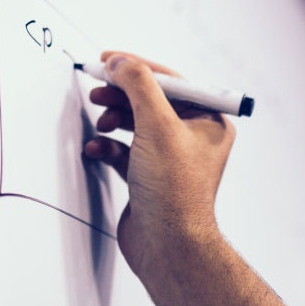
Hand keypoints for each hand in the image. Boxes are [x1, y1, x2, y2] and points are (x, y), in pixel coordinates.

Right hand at [82, 51, 235, 276]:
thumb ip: (139, 86)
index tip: (109, 59)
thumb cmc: (175, 192)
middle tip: (97, 87)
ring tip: (99, 118)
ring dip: (113, 118)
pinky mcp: (149, 177)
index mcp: (208, 121)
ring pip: (136, 124)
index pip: (171, 81)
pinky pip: (125, 150)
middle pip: (150, 101)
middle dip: (121, 93)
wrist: (167, 246)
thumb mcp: (157, 126)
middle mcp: (192, 138)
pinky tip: (96, 148)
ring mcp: (169, 159)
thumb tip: (122, 62)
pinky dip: (108, 145)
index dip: (137, 67)